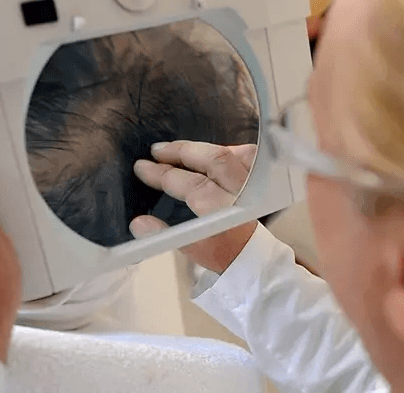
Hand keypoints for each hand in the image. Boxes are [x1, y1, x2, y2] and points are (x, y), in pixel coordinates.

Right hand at [130, 141, 258, 273]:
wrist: (255, 255)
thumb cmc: (224, 252)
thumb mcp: (192, 250)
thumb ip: (164, 236)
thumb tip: (138, 223)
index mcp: (226, 213)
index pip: (193, 185)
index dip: (164, 174)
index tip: (143, 167)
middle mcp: (245, 195)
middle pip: (215, 160)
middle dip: (181, 151)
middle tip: (157, 150)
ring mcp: (257, 184)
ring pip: (232, 153)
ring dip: (202, 148)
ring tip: (177, 150)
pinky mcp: (264, 178)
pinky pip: (247, 154)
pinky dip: (225, 149)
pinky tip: (207, 152)